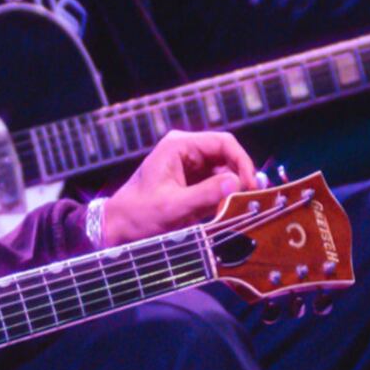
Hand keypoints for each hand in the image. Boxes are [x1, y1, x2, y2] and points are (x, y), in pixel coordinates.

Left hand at [101, 131, 256, 247]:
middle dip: (239, 176)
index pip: (223, 142)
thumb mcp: (174, 207)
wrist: (118, 227)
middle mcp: (184, 150)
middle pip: (226, 155)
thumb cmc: (139, 215)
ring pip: (223, 170)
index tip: (251, 185)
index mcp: (178, 146)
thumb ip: (206, 194)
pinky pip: (215, 182)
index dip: (242, 161)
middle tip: (249, 199)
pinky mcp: (189, 180)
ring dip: (232, 187)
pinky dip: (223, 195)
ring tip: (237, 207)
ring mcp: (187, 164)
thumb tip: (237, 183)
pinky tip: (225, 209)